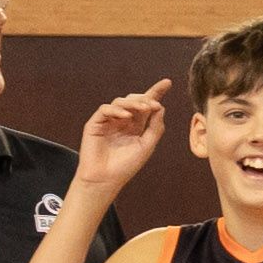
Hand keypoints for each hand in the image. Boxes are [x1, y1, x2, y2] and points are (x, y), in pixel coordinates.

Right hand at [70, 80, 168, 197]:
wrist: (106, 180)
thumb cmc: (126, 165)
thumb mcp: (146, 146)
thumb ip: (155, 127)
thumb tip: (161, 107)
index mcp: (136, 125)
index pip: (146, 105)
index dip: (156, 92)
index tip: (167, 82)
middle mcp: (122, 121)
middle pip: (134, 100)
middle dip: (145, 98)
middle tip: (154, 104)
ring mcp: (108, 121)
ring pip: (120, 101)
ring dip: (133, 103)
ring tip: (143, 109)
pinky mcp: (95, 124)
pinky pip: (105, 109)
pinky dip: (117, 110)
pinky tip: (127, 117)